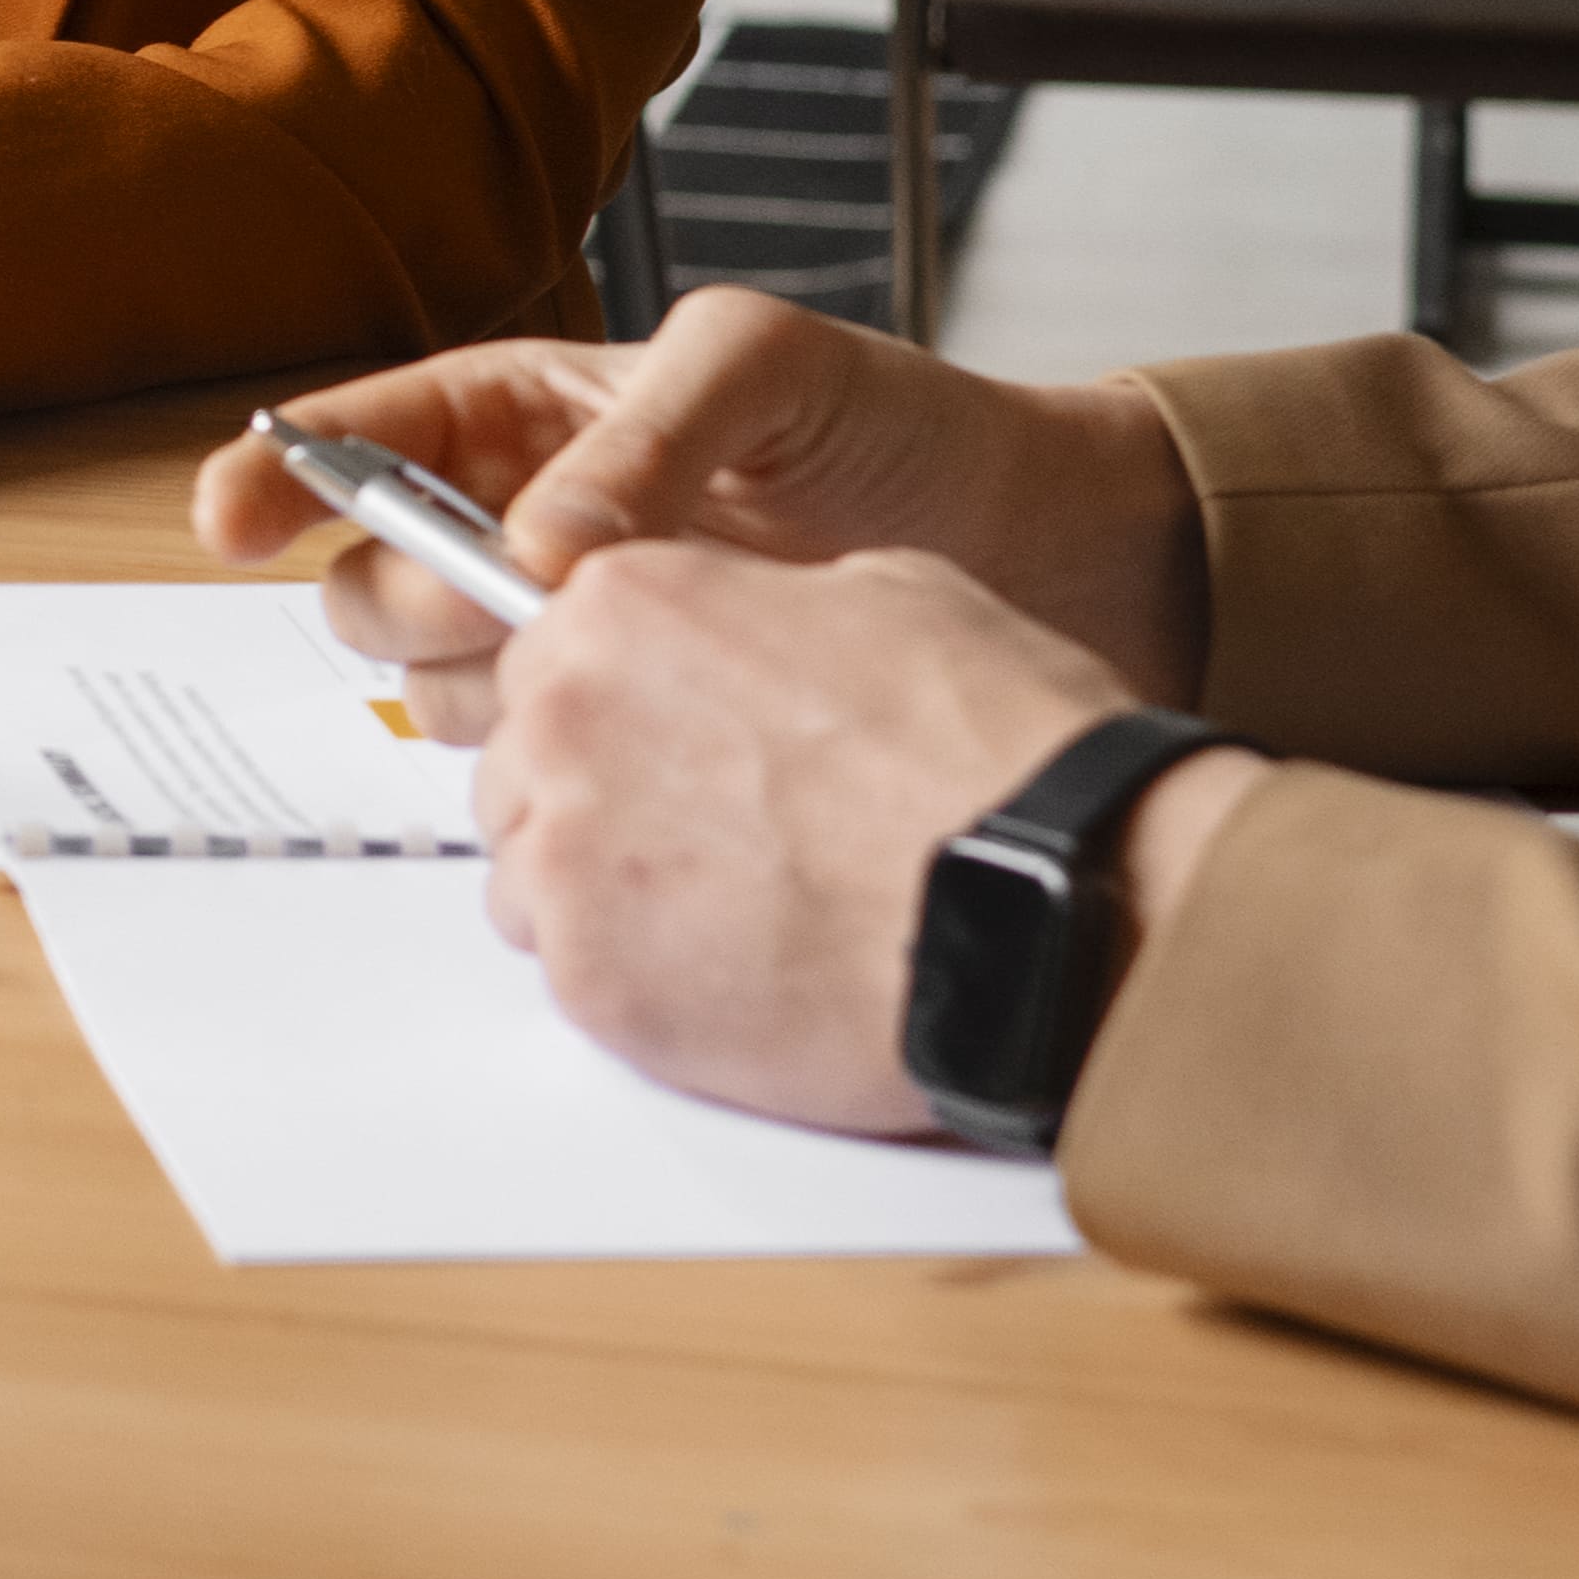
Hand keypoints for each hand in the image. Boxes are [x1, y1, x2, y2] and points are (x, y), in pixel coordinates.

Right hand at [180, 282, 1209, 746]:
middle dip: (408, 593)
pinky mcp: (636, 732)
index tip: (230, 514)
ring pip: (437, 682)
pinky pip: (531, 759)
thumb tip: (536, 549)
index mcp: (535, 414)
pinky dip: (551, 755)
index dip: (286, 471)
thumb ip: (639, 440)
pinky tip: (633, 733)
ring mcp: (579, 639)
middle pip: (378, 582)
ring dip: (482, 681)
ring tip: (609, 655)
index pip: (371, 438)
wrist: (1045, 555)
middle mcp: (530, 527)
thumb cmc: (905, 431)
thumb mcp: (768, 373)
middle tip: (504, 603)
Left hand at [471, 536, 1255, 1138]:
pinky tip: (744, 968)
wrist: (1051, 904)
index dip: (623, 701)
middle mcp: (566, 718)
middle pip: (527, 762)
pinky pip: (572, 971)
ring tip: (742, 907)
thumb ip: (770, 606)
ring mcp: (566, 856)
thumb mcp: (896, 598)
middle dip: (603, 795)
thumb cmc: (1003, 759)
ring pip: (532, 873)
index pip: (551, 649)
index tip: (673, 738)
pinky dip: (641, 978)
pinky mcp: (591, 980)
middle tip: (719, 833)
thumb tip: (751, 635)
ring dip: (610, 891)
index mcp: (623, 607)